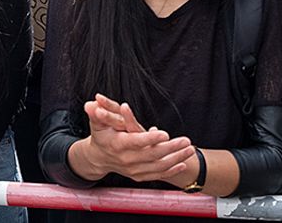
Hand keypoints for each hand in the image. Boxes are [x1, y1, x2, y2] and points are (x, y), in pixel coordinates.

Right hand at [75, 95, 195, 185]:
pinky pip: (158, 174)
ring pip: (158, 166)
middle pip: (152, 154)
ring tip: (190, 149)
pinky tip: (182, 163)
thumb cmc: (101, 136)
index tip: (164, 133)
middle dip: (171, 148)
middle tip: (186, 140)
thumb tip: (92, 104)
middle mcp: (127, 160)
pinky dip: (171, 170)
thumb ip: (97, 113)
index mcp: (118, 145)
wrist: (99, 158)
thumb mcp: (97, 122)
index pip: (136, 142)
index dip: (150, 138)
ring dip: (176, 158)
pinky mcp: (139, 175)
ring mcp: (134, 170)